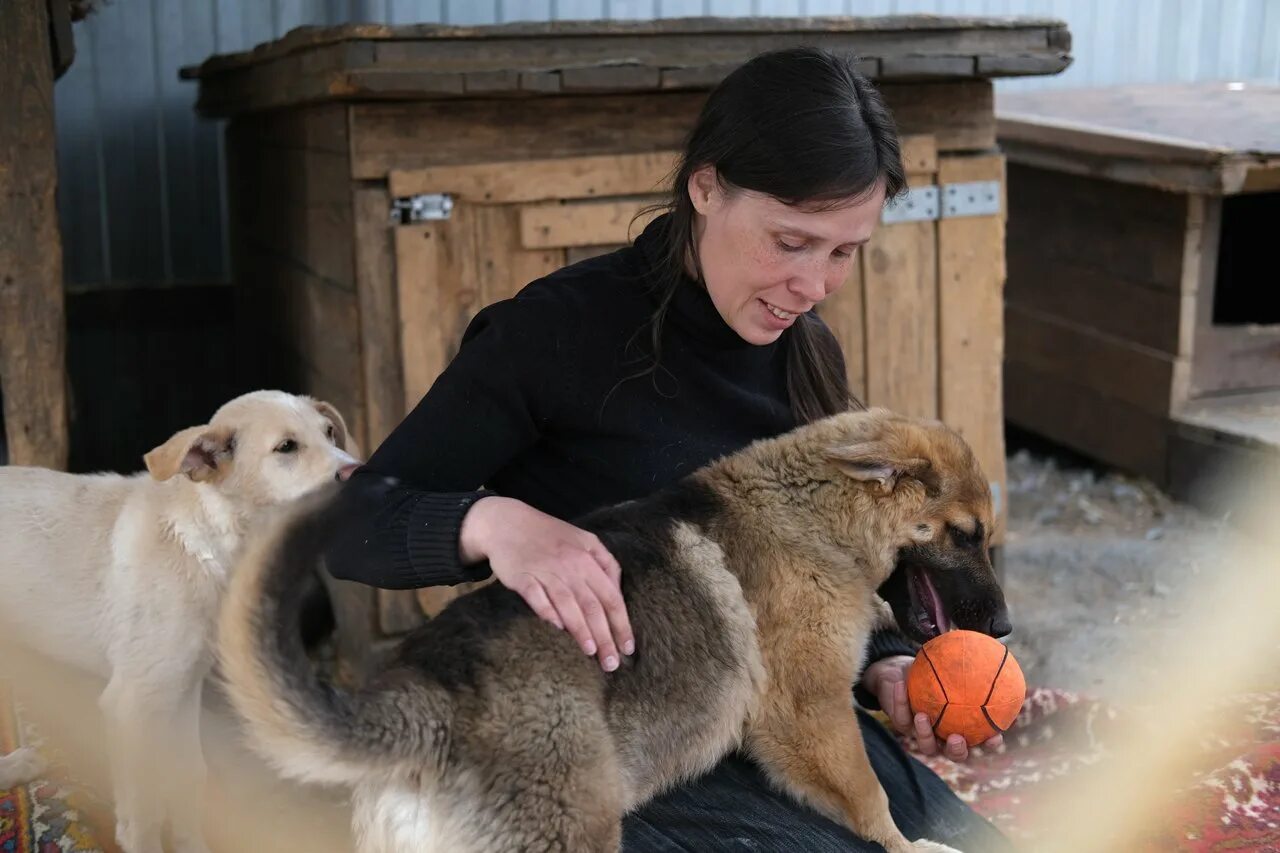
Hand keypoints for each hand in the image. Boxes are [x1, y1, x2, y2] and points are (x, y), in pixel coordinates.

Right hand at [459, 496, 633, 671]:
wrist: (507, 522)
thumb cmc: (550, 535)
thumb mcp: (584, 540)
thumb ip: (605, 563)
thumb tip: (617, 592)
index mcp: (588, 558)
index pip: (611, 596)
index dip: (621, 623)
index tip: (628, 648)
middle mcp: (569, 565)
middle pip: (592, 605)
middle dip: (605, 636)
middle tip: (612, 663)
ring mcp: (545, 570)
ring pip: (568, 604)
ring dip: (581, 629)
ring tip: (591, 652)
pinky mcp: (522, 576)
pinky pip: (537, 597)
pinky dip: (547, 611)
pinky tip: (557, 628)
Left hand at [861, 655, 1003, 761]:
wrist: (903, 674)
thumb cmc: (933, 673)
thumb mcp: (950, 667)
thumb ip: (966, 665)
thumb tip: (992, 650)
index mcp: (960, 727)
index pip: (979, 741)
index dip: (988, 744)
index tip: (996, 737)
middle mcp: (943, 736)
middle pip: (954, 754)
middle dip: (956, 751)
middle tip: (957, 738)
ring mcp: (922, 734)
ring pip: (926, 745)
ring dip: (924, 734)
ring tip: (923, 717)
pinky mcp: (901, 724)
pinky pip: (901, 715)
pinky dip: (901, 701)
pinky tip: (901, 685)